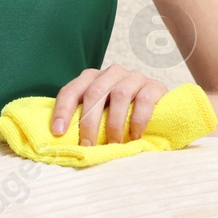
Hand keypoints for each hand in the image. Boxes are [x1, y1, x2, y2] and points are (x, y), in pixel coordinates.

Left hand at [50, 64, 168, 145]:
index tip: (58, 132)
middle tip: (88, 145)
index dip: (62, 110)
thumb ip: (83, 119)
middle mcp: (111, 73)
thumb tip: (61, 139)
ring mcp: (133, 77)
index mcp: (92, 78)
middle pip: (94, 93)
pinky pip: (144, 100)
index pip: (71, 90)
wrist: (158, 107)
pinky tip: (135, 135)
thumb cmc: (122, 114)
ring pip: (119, 95)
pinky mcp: (154, 86)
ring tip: (114, 143)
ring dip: (114, 123)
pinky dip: (137, 120)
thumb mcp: (100, 113)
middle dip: (89, 121)